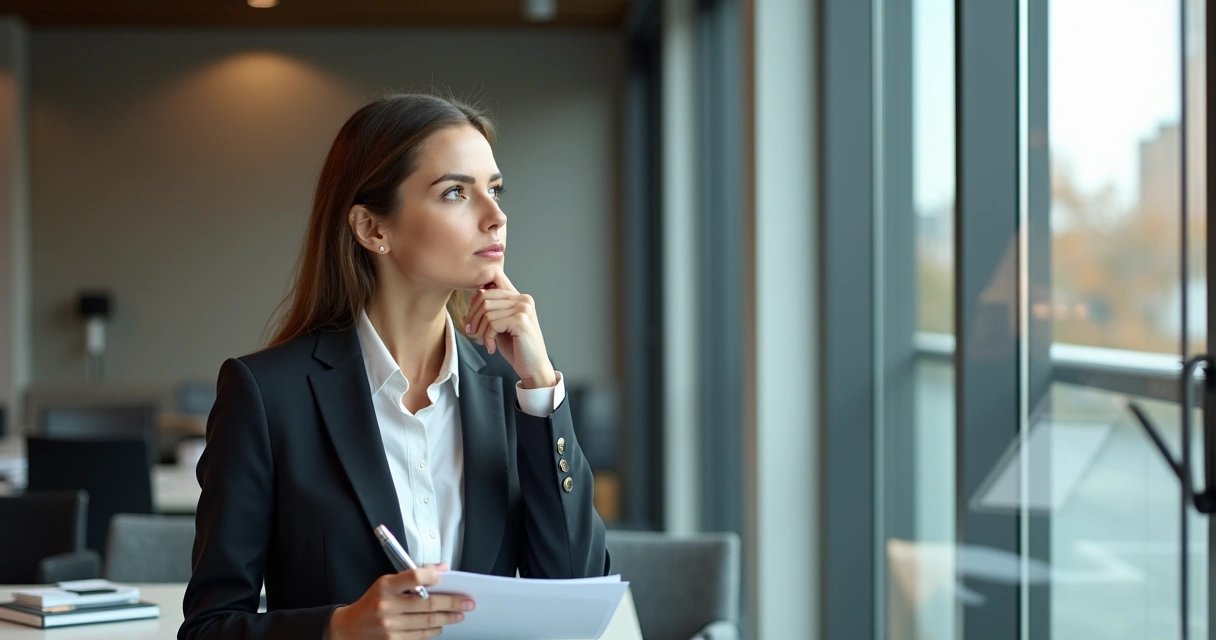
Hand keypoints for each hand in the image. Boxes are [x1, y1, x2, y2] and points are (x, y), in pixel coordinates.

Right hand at [325, 565, 473, 639]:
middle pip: (428, 604)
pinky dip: (433, 631)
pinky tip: (440, 626)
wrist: (348, 629)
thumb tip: (442, 570)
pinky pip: (420, 636)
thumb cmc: (372, 602)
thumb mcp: (386, 583)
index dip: (432, 576)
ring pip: (427, 623)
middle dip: (452, 603)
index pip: (414, 576)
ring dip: (447, 618)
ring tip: (458, 614)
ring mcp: (390, 627)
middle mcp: (387, 606)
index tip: (444, 578)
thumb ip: (413, 575)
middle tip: (467, 602)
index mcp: (385, 586)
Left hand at [464, 269, 556, 388]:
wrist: (533, 368)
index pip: (491, 284)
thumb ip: (491, 308)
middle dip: (473, 317)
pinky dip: (487, 338)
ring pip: (487, 312)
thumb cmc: (516, 348)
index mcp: (519, 297)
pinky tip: (491, 347)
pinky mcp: (521, 321)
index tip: (473, 318)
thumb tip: (475, 294)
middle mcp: (524, 299)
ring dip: (480, 331)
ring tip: (485, 342)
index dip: (476, 299)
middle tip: (473, 333)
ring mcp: (524, 309)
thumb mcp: (500, 324)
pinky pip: (492, 324)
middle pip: (485, 298)